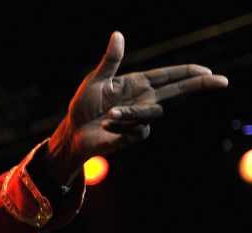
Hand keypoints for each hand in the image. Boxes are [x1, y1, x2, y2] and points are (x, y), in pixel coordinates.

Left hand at [45, 31, 228, 184]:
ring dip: (130, 113)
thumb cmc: (83, 104)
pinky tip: (106, 126)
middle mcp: (143, 100)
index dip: (187, 72)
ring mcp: (140, 118)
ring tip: (109, 114)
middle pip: (177, 92)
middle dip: (198, 85)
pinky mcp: (133, 135)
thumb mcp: (95, 80)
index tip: (206, 70)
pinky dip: (120, 126)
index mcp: (137, 83)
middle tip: (220, 81)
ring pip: (151, 113)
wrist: (74, 131)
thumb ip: (110, 60)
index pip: (168, 76)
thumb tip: (117, 34)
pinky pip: (137, 129)